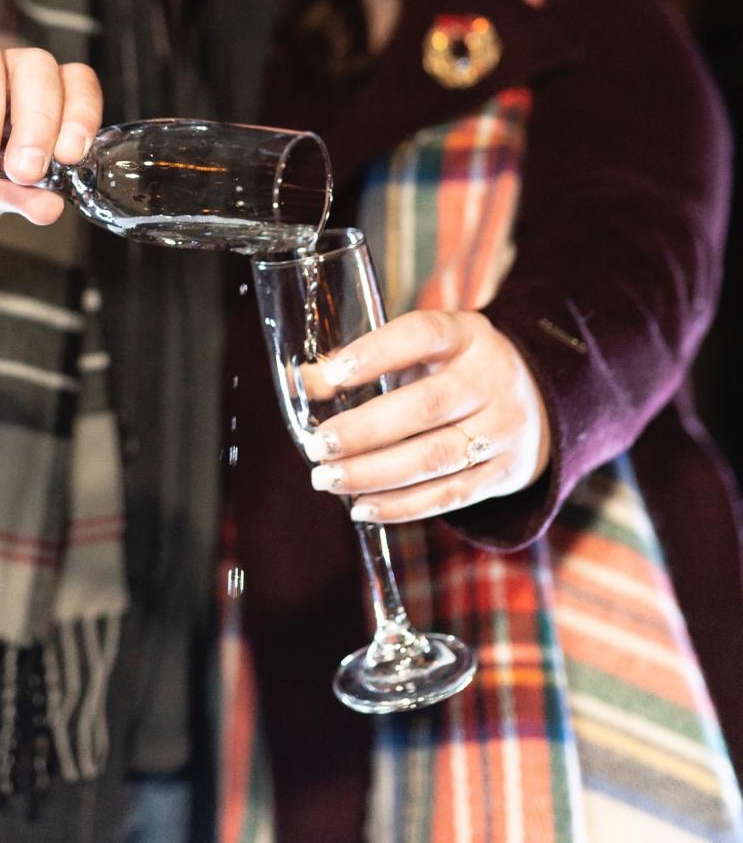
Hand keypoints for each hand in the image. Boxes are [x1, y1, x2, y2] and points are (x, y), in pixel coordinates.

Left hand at [298, 309, 550, 521]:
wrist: (540, 403)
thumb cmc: (456, 371)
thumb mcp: (421, 352)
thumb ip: (363, 362)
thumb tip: (301, 380)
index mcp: (468, 335)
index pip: (421, 335)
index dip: (375, 354)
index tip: (332, 377)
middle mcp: (491, 379)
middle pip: (426, 406)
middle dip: (365, 431)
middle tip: (318, 446)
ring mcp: (503, 428)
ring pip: (435, 457)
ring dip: (375, 474)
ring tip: (327, 479)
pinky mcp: (505, 473)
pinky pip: (449, 495)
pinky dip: (401, 506)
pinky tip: (361, 507)